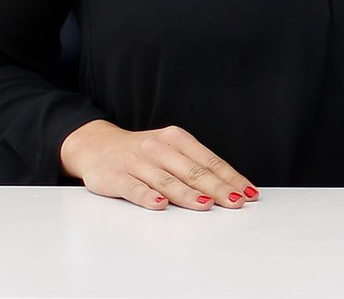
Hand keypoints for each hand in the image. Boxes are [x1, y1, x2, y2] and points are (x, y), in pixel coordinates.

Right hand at [59, 119, 258, 211]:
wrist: (95, 145)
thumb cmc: (141, 152)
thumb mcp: (169, 149)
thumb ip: (193, 164)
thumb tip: (228, 186)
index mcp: (177, 139)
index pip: (210, 161)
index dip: (230, 177)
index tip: (248, 192)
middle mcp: (159, 148)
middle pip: (193, 171)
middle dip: (218, 188)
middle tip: (236, 201)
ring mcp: (137, 162)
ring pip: (167, 180)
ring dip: (188, 194)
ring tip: (207, 204)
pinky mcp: (115, 177)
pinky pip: (134, 188)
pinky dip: (148, 196)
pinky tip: (160, 205)